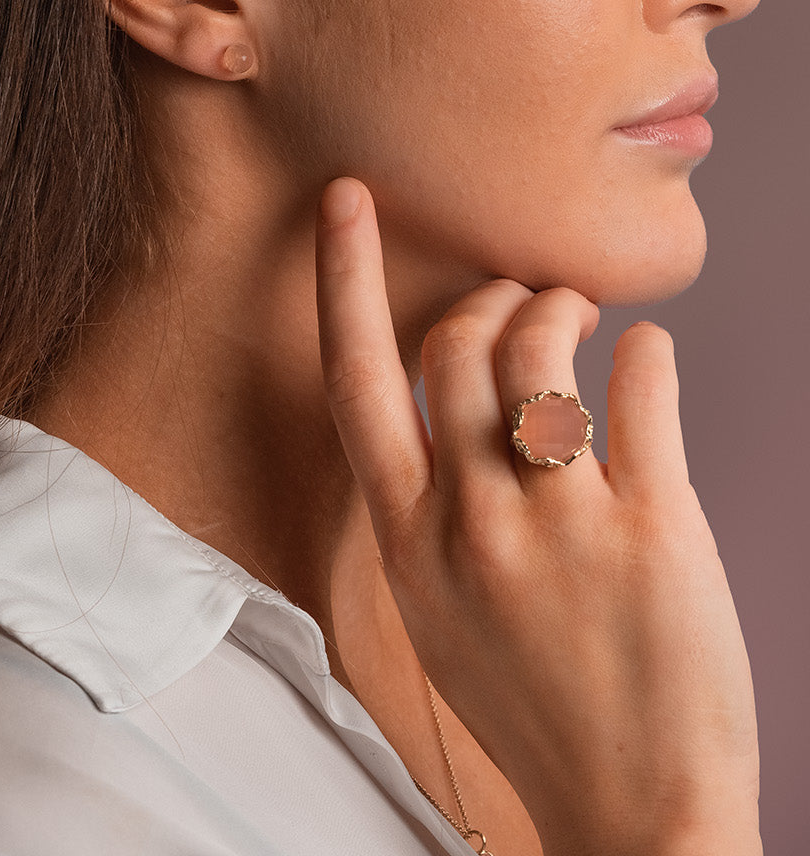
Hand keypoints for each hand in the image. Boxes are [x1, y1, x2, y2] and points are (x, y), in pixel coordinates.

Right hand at [315, 177, 760, 855]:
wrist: (637, 813)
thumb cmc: (536, 704)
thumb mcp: (440, 610)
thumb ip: (430, 507)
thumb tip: (454, 401)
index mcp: (409, 543)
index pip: (355, 382)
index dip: (342, 279)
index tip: (346, 200)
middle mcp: (471, 523)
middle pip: (456, 345)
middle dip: (491, 298)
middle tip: (525, 299)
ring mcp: (560, 525)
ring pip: (540, 349)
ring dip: (561, 306)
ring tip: (583, 318)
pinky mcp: (652, 527)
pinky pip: (640, 386)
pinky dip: (643, 349)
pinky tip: (643, 357)